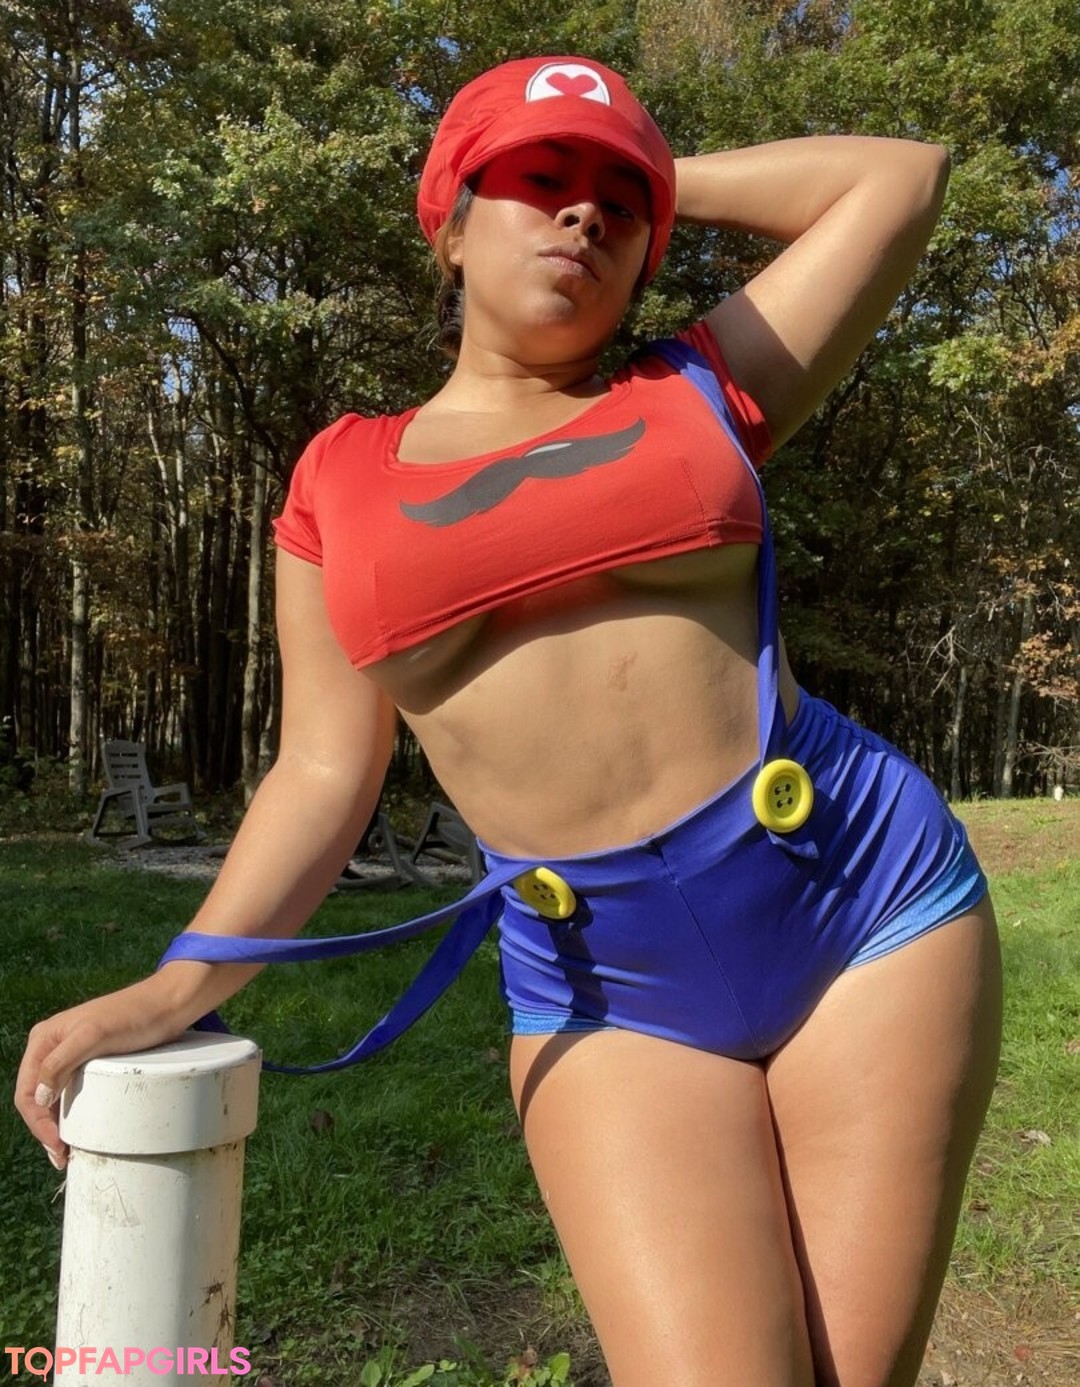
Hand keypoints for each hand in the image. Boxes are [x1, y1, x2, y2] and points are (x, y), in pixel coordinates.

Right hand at [14, 976, 187, 1170]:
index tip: (58, 1145)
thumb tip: (40, 1098)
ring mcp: (70, 1054)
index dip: (38, 1123)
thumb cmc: (132, 1016)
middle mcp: (52, 1047)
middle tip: (61, 1157)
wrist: (166, 1005)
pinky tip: (77, 1128)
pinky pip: (70, 1091)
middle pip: (37, 1097)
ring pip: (52, 1097)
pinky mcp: (90, 1061)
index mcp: (44, 1039)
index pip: (28, 1091)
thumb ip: (61, 1062)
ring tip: (67, 1150)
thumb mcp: (94, 1035)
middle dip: (44, 1130)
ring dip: (55, 1124)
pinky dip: (70, 1113)